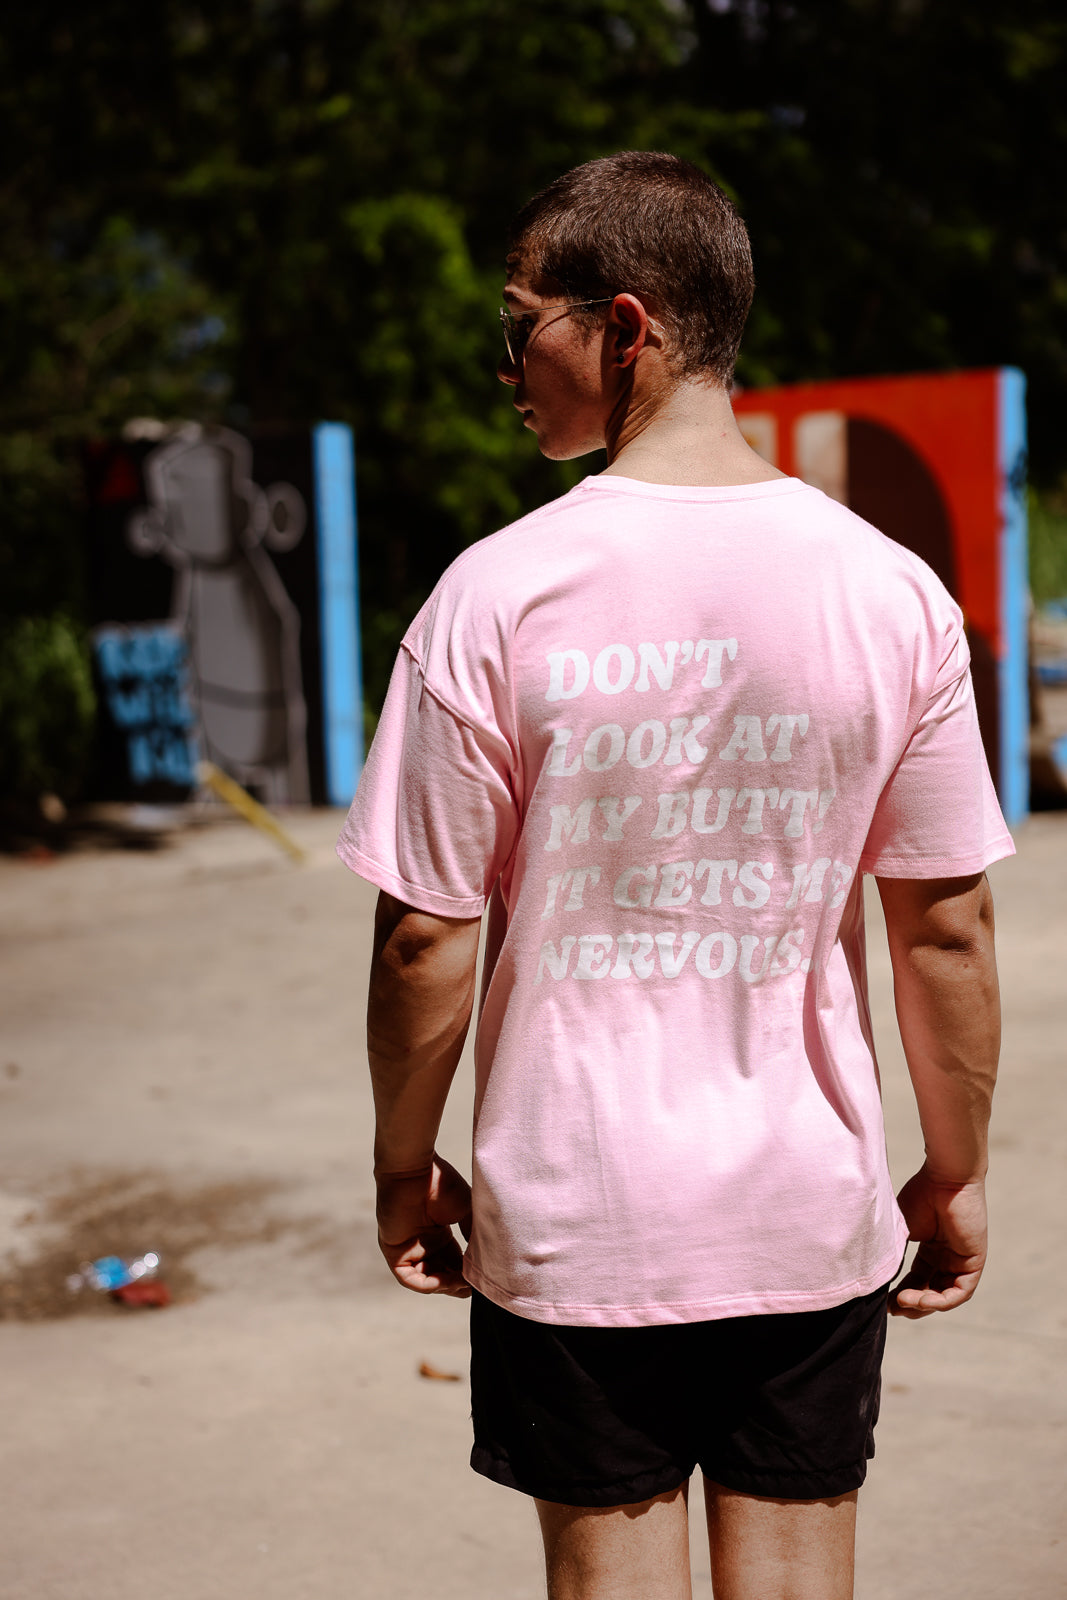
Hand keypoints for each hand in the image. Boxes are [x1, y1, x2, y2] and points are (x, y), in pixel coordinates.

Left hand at [374, 1154, 472, 1297]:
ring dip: (446, 1285)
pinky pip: (409, 1278)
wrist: (413, 1169)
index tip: (484, 1274)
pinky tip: (445, 1279)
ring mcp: (408, 1249)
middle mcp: (423, 1244)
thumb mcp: (466, 1210)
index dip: (468, 1271)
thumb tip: (487, 1258)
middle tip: (475, 1283)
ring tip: (462, 1281)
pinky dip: (428, 1284)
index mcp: (438, 1234)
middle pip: (442, 1274)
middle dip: (459, 1283)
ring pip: (427, 1280)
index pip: (454, 1262)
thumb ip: (474, 1234)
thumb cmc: (439, 1183)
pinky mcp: (393, 1252)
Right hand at [889, 1165, 987, 1317]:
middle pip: (930, 1291)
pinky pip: (960, 1292)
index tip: (882, 1302)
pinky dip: (940, 1300)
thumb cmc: (921, 1196)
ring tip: (902, 1303)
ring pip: (945, 1296)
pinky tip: (920, 1299)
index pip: (916, 1280)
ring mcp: (962, 1260)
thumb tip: (876, 1283)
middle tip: (891, 1309)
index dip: (900, 1294)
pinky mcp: (975, 1262)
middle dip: (910, 1305)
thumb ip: (893, 1255)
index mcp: (930, 1248)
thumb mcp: (901, 1232)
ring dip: (923, 1305)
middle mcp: (947, 1257)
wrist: (945, 1178)